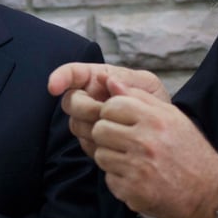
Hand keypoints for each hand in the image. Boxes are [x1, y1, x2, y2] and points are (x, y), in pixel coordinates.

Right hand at [48, 62, 168, 156]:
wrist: (164, 133)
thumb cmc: (155, 101)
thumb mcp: (148, 85)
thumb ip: (128, 81)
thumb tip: (106, 79)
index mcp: (98, 78)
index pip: (72, 74)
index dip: (60, 78)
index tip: (53, 87)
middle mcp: (88, 97)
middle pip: (70, 102)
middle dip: (86, 109)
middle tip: (106, 113)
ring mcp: (87, 120)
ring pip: (75, 125)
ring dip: (94, 127)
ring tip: (120, 127)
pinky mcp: (91, 141)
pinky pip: (86, 143)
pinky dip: (99, 143)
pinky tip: (117, 142)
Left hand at [90, 79, 217, 217]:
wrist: (209, 189)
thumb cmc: (188, 149)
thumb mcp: (171, 116)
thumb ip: (139, 97)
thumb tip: (109, 80)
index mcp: (155, 119)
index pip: (110, 106)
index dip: (111, 113)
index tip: (121, 121)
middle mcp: (145, 142)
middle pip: (100, 130)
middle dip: (108, 135)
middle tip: (124, 142)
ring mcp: (138, 168)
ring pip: (101, 155)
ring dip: (112, 158)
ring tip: (132, 160)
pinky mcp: (134, 191)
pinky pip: (109, 179)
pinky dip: (119, 179)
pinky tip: (137, 178)